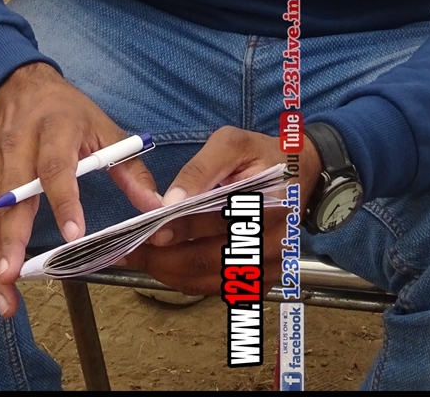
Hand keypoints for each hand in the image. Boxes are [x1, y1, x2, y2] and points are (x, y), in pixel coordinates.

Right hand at [0, 62, 160, 318]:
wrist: (19, 86)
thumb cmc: (68, 111)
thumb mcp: (104, 127)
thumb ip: (130, 167)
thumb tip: (156, 206)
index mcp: (55, 129)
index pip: (56, 167)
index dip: (64, 201)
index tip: (72, 236)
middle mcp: (18, 146)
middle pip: (11, 196)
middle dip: (10, 238)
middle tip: (13, 275)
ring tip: (2, 292)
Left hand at [120, 126, 321, 295]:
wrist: (300, 172)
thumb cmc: (262, 154)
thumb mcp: (232, 143)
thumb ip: (200, 169)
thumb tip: (170, 200)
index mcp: (269, 204)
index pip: (218, 223)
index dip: (181, 229)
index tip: (148, 230)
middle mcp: (273, 242)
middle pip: (211, 260)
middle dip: (165, 258)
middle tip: (130, 251)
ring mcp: (269, 266)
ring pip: (211, 280)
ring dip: (170, 274)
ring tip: (139, 259)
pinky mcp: (261, 278)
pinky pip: (217, 287)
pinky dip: (187, 280)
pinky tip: (164, 266)